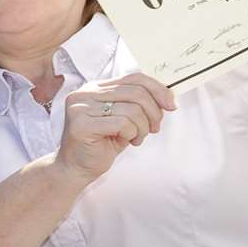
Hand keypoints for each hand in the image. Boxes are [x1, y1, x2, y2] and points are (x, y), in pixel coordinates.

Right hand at [54, 72, 175, 181]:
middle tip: (154, 128)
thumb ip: (136, 103)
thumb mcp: (123, 118)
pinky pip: (122, 124)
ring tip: (137, 138)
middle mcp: (85, 93)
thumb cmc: (101, 144)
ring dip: (142, 127)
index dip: (158, 89)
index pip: (134, 78)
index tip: (171, 105)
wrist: (76, 168)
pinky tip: (127, 141)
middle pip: (136, 92)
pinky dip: (131, 134)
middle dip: (153, 112)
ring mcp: (80, 108)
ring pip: (132, 110)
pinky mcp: (81, 125)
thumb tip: (167, 96)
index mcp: (95, 87)